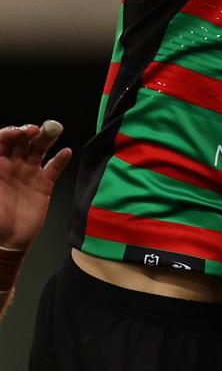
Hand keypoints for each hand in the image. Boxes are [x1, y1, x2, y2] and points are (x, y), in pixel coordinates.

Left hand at [0, 121, 71, 250]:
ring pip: (38, 150)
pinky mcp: (43, 185)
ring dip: (46, 139)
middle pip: (21, 141)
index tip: (20, 132)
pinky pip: (53, 168)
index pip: (1, 140)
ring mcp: (28, 173)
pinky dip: (61, 159)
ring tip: (54, 131)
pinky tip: (66, 152)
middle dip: (29, 132)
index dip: (10, 132)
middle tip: (37, 130)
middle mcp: (10, 165)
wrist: (7, 240)